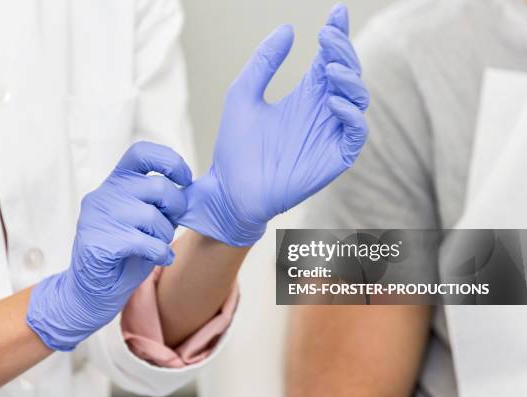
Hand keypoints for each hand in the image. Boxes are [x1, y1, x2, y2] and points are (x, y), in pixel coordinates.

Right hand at [27, 142, 191, 350]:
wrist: (92, 291)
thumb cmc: (124, 253)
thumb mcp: (144, 218)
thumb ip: (159, 202)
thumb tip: (188, 192)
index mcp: (117, 182)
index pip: (141, 154)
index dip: (169, 161)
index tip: (184, 179)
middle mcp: (105, 193)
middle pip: (157, 187)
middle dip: (176, 208)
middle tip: (171, 226)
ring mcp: (98, 217)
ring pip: (153, 217)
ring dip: (164, 236)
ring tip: (157, 246)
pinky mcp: (98, 242)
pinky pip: (146, 243)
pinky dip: (160, 253)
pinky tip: (159, 258)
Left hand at [177, 4, 368, 246]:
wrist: (231, 188)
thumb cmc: (236, 146)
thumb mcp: (243, 94)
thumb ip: (264, 63)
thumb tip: (287, 29)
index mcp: (304, 96)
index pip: (328, 60)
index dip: (337, 36)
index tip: (336, 11)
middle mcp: (321, 112)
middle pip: (347, 73)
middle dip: (343, 51)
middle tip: (328, 36)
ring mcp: (330, 134)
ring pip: (357, 99)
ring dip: (350, 79)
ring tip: (330, 68)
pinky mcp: (334, 157)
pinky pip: (355, 133)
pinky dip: (351, 115)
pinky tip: (332, 101)